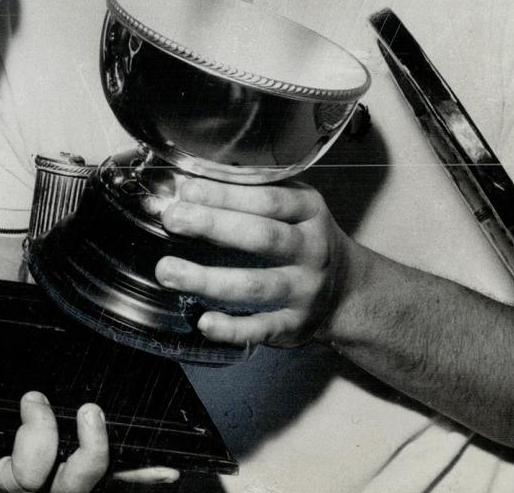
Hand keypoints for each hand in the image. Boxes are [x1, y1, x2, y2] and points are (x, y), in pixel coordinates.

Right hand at [0, 392, 178, 490]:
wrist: (10, 414)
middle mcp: (4, 473)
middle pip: (20, 480)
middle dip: (37, 439)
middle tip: (36, 398)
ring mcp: (46, 481)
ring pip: (68, 488)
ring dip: (87, 452)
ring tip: (91, 412)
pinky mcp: (82, 481)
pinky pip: (114, 484)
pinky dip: (139, 474)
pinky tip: (165, 468)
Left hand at [157, 177, 358, 347]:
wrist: (347, 288)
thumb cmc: (300, 235)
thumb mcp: (289, 204)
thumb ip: (246, 191)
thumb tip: (187, 184)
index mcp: (308, 211)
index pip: (268, 199)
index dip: (226, 194)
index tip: (187, 190)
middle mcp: (311, 250)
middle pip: (262, 237)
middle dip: (213, 225)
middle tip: (172, 219)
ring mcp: (305, 290)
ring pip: (256, 285)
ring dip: (208, 279)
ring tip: (167, 271)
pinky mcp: (294, 325)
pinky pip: (262, 328)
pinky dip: (232, 328)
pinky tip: (204, 321)